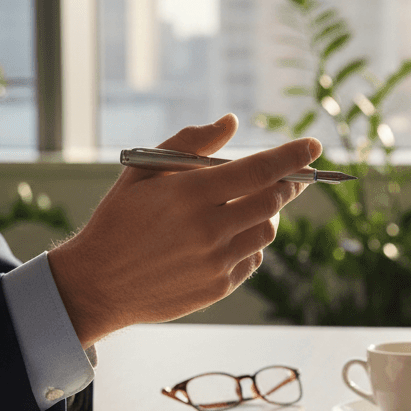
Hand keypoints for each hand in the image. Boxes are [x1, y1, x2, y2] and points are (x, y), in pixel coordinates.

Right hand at [48, 114, 320, 345]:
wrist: (98, 283)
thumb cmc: (120, 220)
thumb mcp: (144, 171)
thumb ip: (191, 143)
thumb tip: (231, 122)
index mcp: (191, 194)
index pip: (260, 170)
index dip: (292, 156)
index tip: (313, 146)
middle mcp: (209, 229)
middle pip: (272, 201)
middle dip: (286, 184)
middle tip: (288, 177)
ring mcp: (216, 262)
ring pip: (267, 231)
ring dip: (268, 214)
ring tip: (251, 206)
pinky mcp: (219, 287)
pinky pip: (253, 259)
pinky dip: (251, 243)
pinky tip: (231, 236)